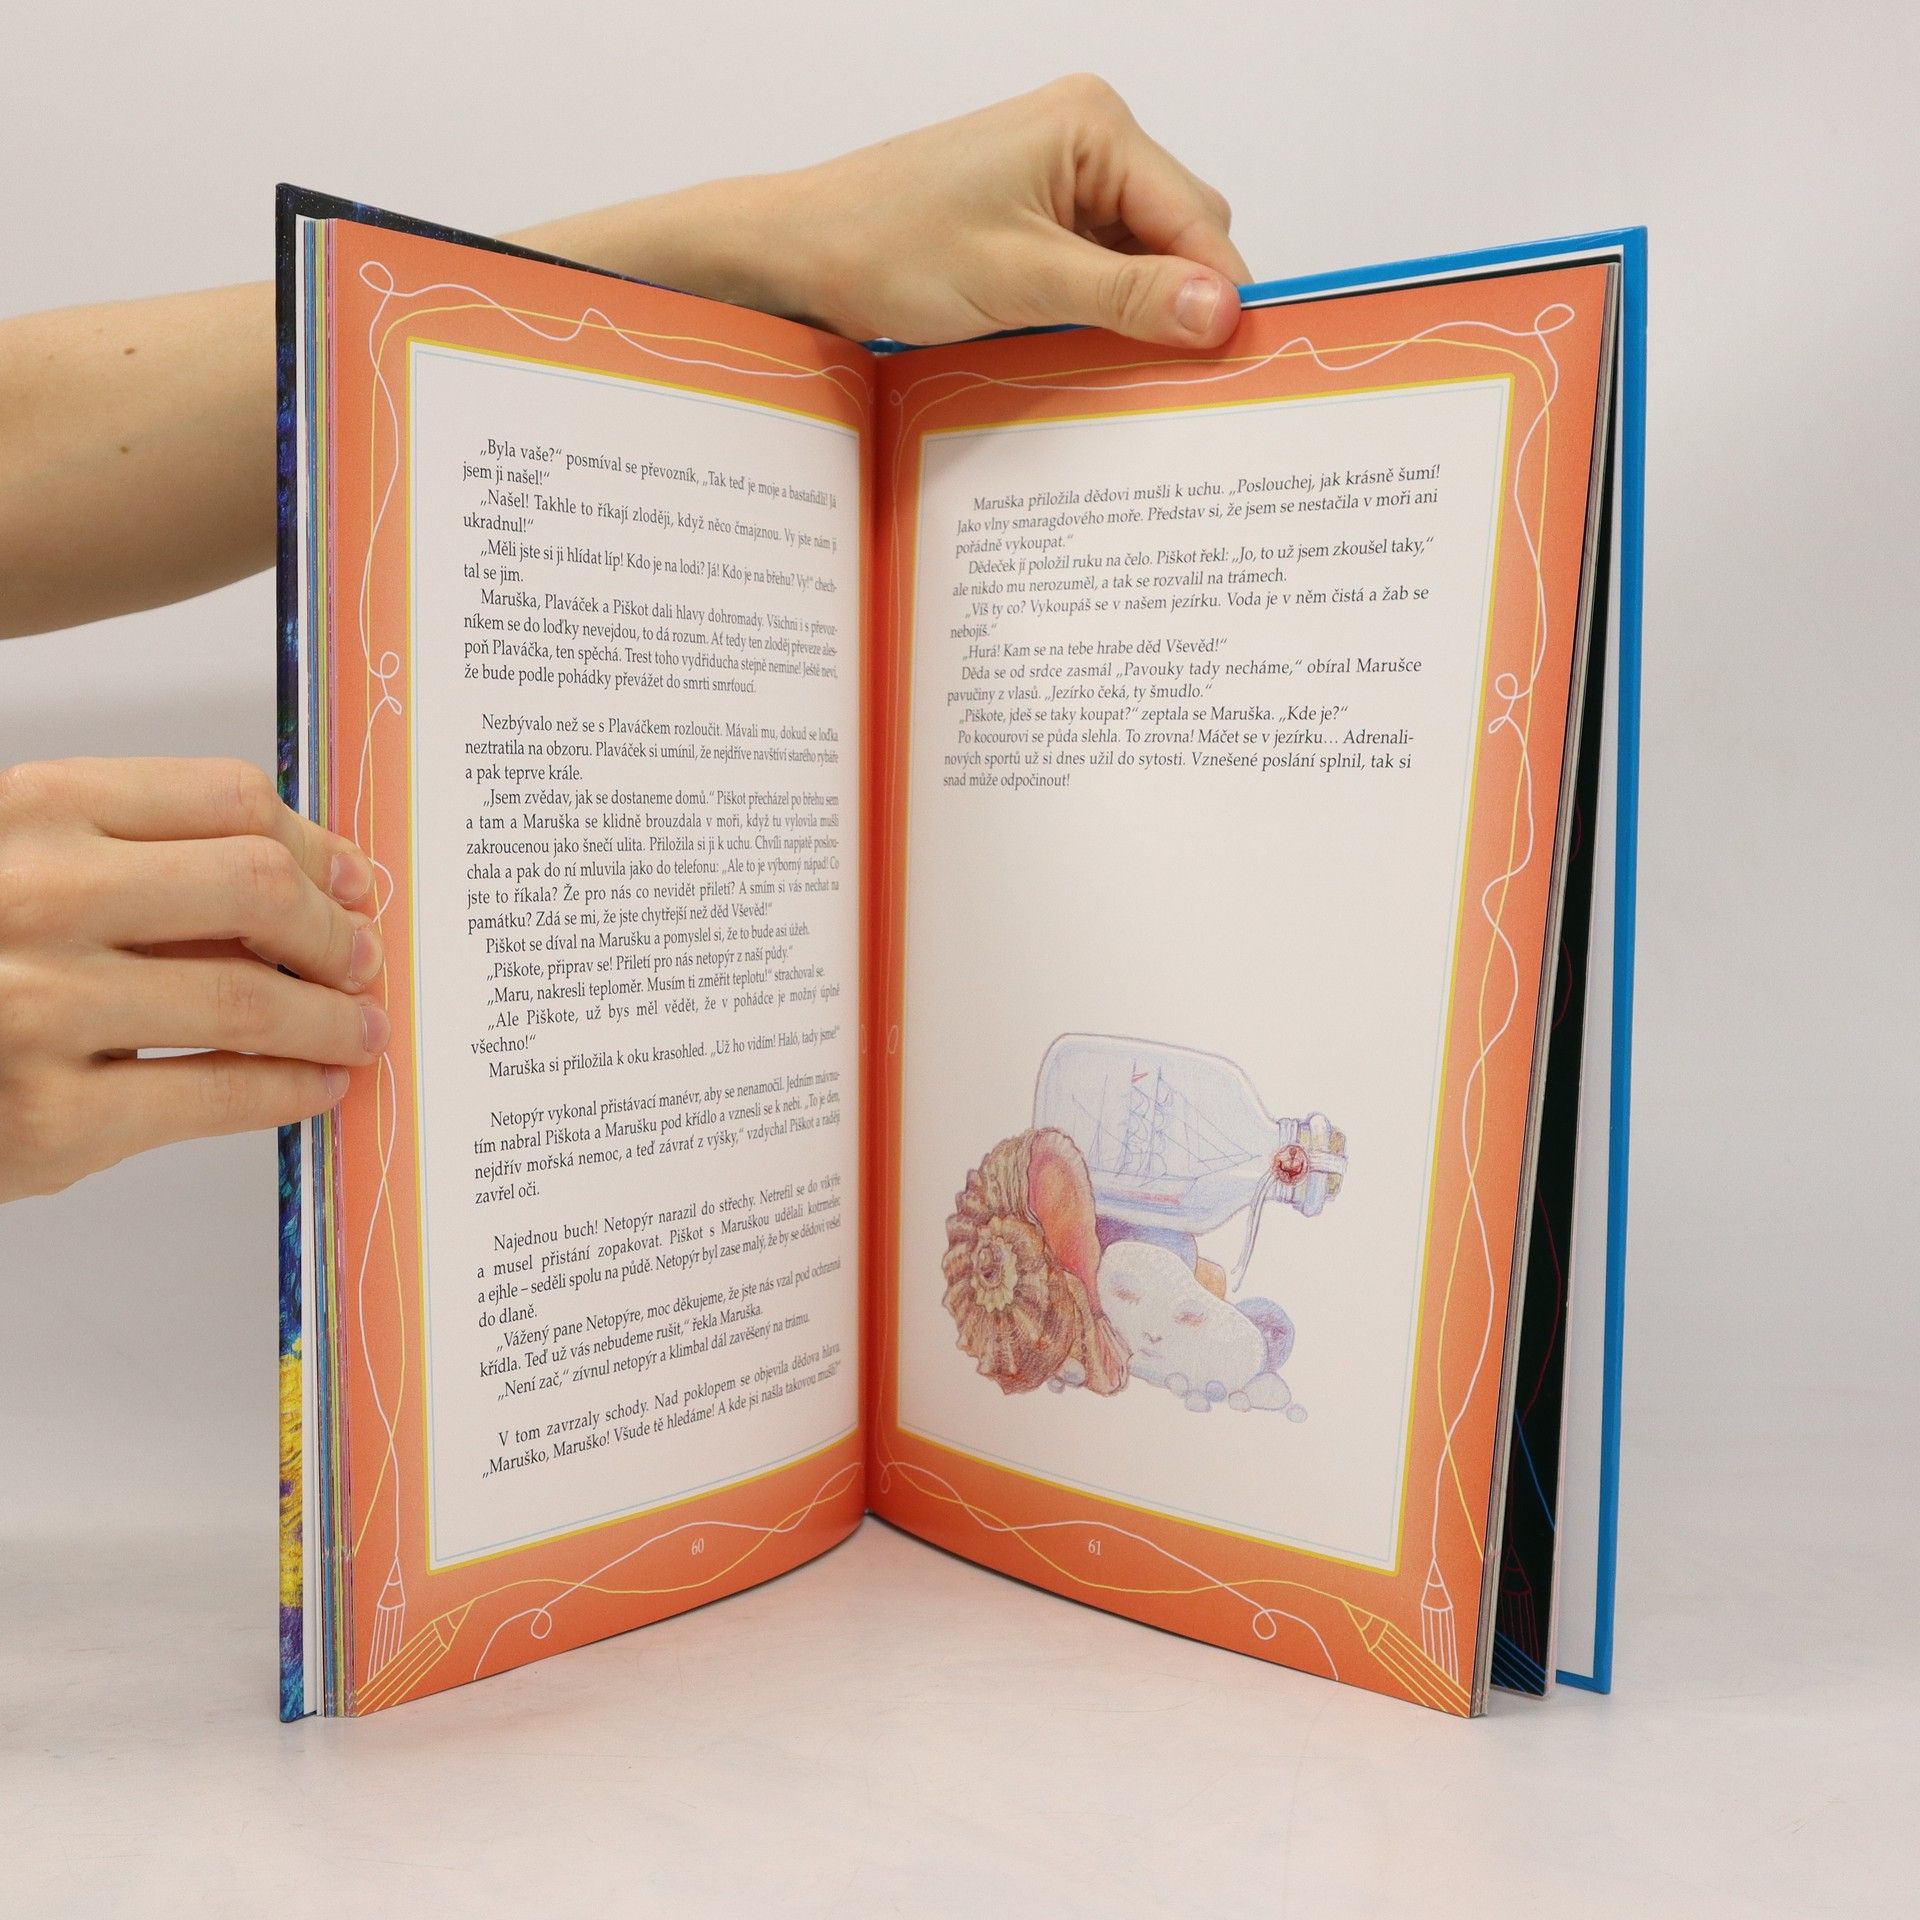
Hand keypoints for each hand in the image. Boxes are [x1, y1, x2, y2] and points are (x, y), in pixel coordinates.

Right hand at [0, 757, 387, 1201]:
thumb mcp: (28, 867)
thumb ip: (145, 862)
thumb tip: (317, 885)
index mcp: (36, 811)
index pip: (228, 799)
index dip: (316, 845)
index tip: (354, 882)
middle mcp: (34, 895)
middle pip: (256, 887)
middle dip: (334, 933)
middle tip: (364, 961)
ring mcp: (39, 1007)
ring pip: (250, 999)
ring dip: (332, 1020)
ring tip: (360, 1029)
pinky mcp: (49, 1116)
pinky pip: (214, 1096)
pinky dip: (289, 1090)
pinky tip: (316, 1085)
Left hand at [769, 75, 1251, 346]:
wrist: (803, 255)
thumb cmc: (889, 246)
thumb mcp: (1022, 280)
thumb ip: (1128, 294)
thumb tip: (1221, 311)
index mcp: (1094, 126)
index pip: (1199, 219)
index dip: (1219, 294)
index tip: (1232, 366)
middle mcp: (1088, 139)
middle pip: (1183, 236)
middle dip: (1177, 304)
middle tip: (1166, 380)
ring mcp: (1063, 179)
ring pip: (1145, 261)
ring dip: (1135, 315)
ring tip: (1107, 363)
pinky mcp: (1038, 219)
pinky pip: (1102, 270)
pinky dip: (1101, 313)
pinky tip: (1077, 346)